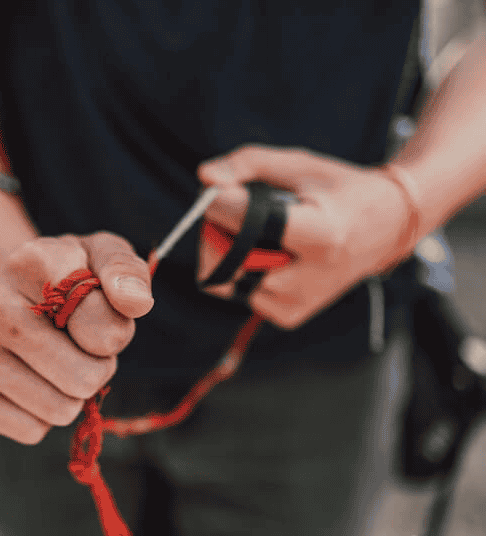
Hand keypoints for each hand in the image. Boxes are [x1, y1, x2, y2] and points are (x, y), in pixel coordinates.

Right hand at [0, 232, 153, 444]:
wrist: (7, 292)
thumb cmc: (65, 278)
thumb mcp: (101, 257)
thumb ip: (127, 272)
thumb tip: (136, 302)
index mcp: (30, 261)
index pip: (103, 329)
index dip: (115, 333)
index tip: (94, 314)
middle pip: (83, 379)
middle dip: (96, 369)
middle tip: (77, 345)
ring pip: (58, 410)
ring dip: (71, 395)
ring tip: (54, 360)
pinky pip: (30, 430)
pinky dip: (41, 416)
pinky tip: (29, 380)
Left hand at [196, 144, 416, 328]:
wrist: (386, 227)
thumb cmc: (340, 191)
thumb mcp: (299, 165)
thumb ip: (248, 164)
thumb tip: (205, 176)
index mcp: (320, 236)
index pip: (247, 223)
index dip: (220, 202)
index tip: (215, 188)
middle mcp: (310, 277)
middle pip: (227, 259)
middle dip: (217, 230)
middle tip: (232, 209)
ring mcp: (298, 302)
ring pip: (225, 279)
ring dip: (226, 251)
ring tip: (254, 230)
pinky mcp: (288, 315)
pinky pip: (237, 292)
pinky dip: (240, 271)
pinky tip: (266, 252)